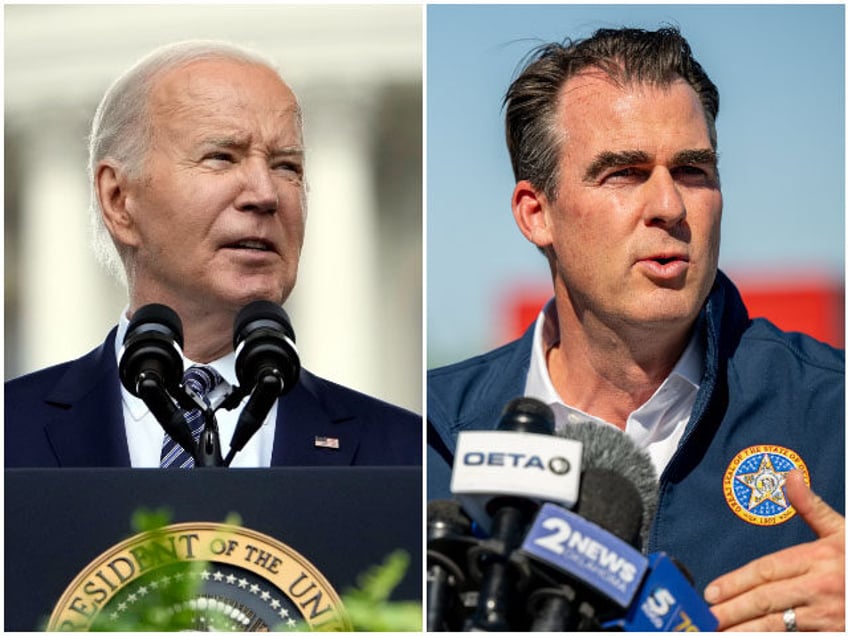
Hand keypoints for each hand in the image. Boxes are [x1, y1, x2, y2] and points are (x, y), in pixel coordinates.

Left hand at [704, 470, 843, 630]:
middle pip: (766, 601)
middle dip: (732, 610)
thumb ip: (812, 508)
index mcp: (820, 559)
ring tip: (719, 633)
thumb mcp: (844, 532)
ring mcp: (829, 618)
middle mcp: (821, 589)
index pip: (767, 571)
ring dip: (746, 631)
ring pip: (777, 627)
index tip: (711, 591)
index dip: (736, 582)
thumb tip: (789, 475)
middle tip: (704, 617)